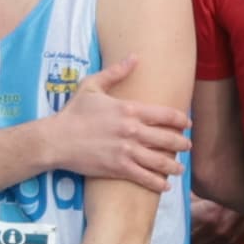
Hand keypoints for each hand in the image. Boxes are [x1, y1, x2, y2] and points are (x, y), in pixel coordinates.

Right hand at [37, 58, 192, 191]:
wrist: (55, 140)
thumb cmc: (73, 112)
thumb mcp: (91, 86)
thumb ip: (115, 72)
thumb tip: (135, 57)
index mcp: (129, 110)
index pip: (166, 115)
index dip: (181, 120)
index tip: (187, 124)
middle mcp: (132, 131)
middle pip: (168, 139)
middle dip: (182, 144)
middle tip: (187, 146)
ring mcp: (126, 151)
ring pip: (160, 161)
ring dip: (174, 166)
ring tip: (179, 168)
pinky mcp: (118, 168)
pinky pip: (145, 178)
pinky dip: (158, 183)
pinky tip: (165, 185)